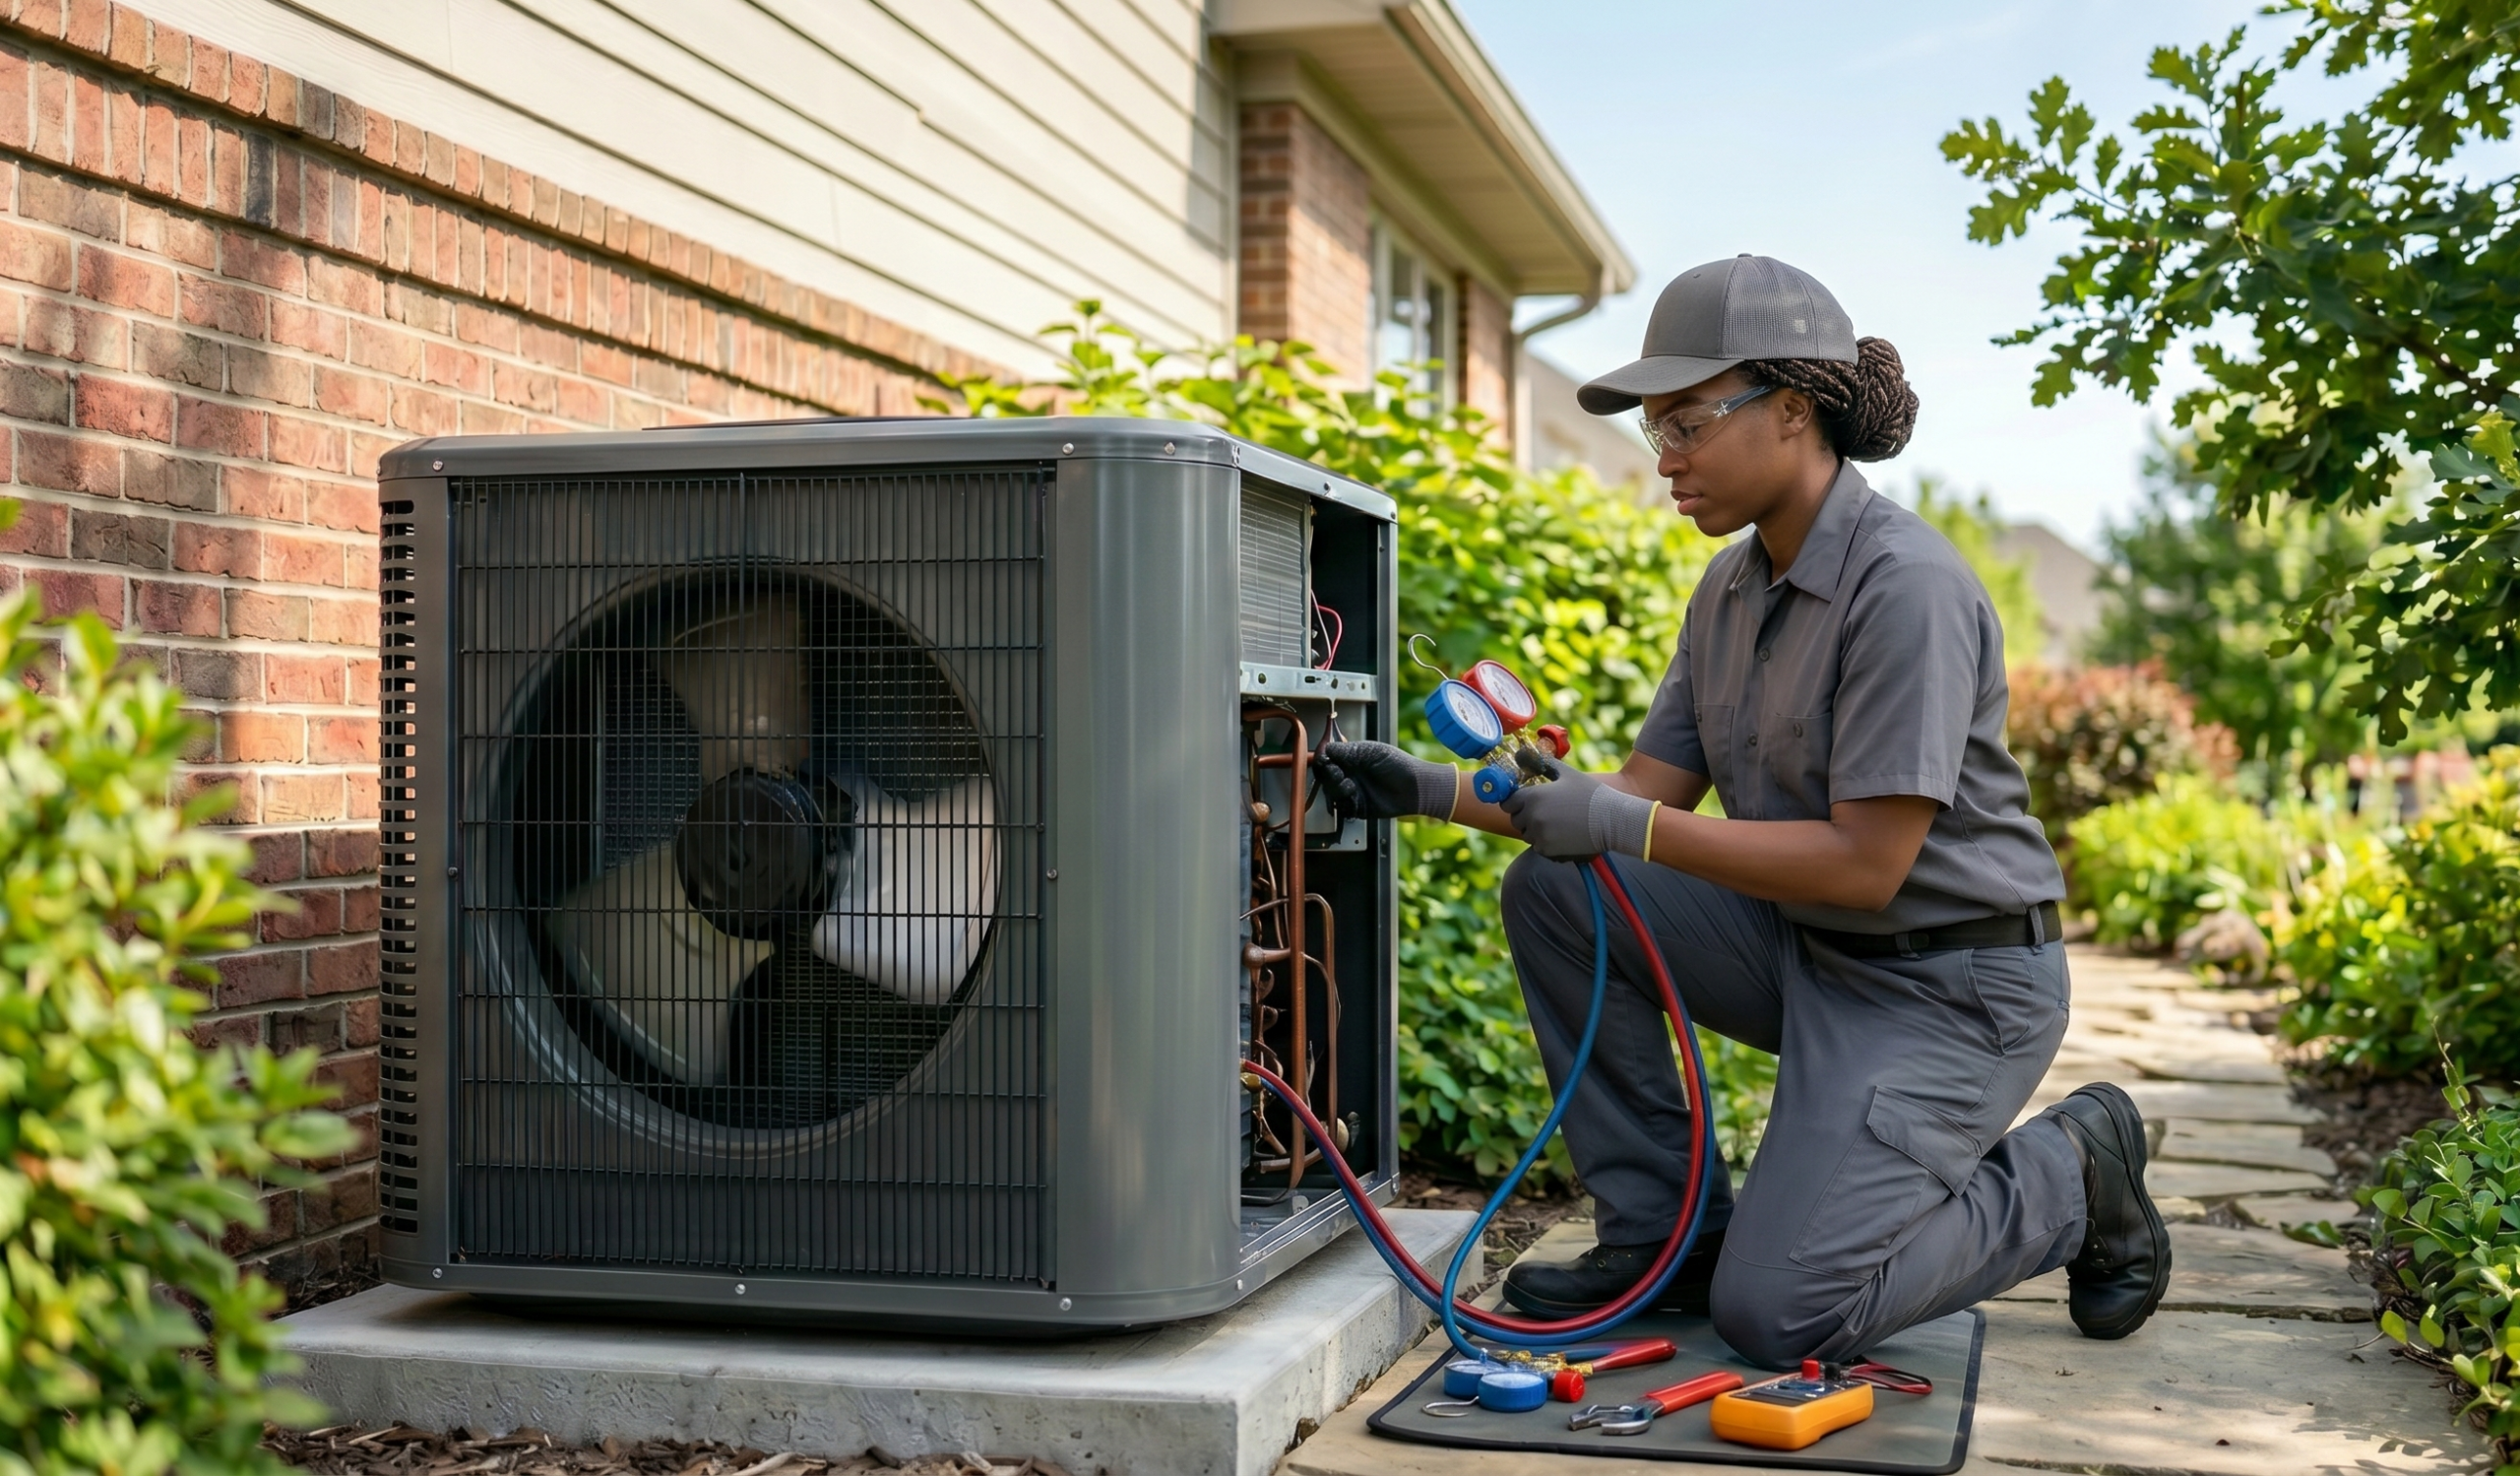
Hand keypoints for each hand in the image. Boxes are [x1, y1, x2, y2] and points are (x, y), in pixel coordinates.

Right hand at [1311, 741, 1458, 820]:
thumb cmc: (1398, 765)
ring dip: (1337, 789)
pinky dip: (1344, 803)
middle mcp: (1351, 775)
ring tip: (1350, 786)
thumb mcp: (1372, 752)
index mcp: (1352, 759)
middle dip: (1329, 775)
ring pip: (1331, 793)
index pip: (1329, 758)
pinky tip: (1354, 797)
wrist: (1415, 788)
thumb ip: (1348, 750)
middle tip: (1340, 774)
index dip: (1324, 759)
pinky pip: (1341, 808)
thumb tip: (1327, 749)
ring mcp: (1353, 792)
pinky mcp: (1357, 808)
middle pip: (1326, 777)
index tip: (1325, 759)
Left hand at [1500, 759, 1658, 861]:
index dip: (1515, 801)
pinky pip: (1538, 846)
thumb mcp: (1566, 774)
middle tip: (1548, 810)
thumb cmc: (1591, 794)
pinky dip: (1546, 842)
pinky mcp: (1548, 850)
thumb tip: (1522, 754)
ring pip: (1527, 833)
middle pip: (1516, 819)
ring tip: (1559, 821)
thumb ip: (1542, 764)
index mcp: (1533, 796)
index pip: (1507, 802)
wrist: (1613, 820)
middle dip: (1526, 815)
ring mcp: (1539, 835)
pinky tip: (1563, 833)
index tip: (1526, 800)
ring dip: (1536, 829)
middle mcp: (1532, 817)